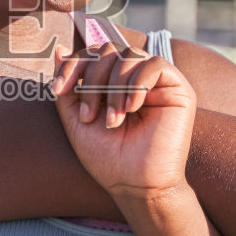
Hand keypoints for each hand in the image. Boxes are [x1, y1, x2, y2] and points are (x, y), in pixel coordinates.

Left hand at [48, 39, 194, 197]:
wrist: (136, 185)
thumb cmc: (108, 158)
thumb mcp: (76, 121)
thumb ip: (68, 88)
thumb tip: (60, 51)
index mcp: (111, 82)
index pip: (91, 54)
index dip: (72, 65)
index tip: (58, 90)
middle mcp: (134, 77)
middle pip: (107, 50)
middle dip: (91, 80)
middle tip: (90, 116)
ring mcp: (156, 82)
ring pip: (129, 55)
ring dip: (113, 87)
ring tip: (113, 120)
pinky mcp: (178, 88)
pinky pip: (155, 64)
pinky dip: (138, 83)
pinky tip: (132, 108)